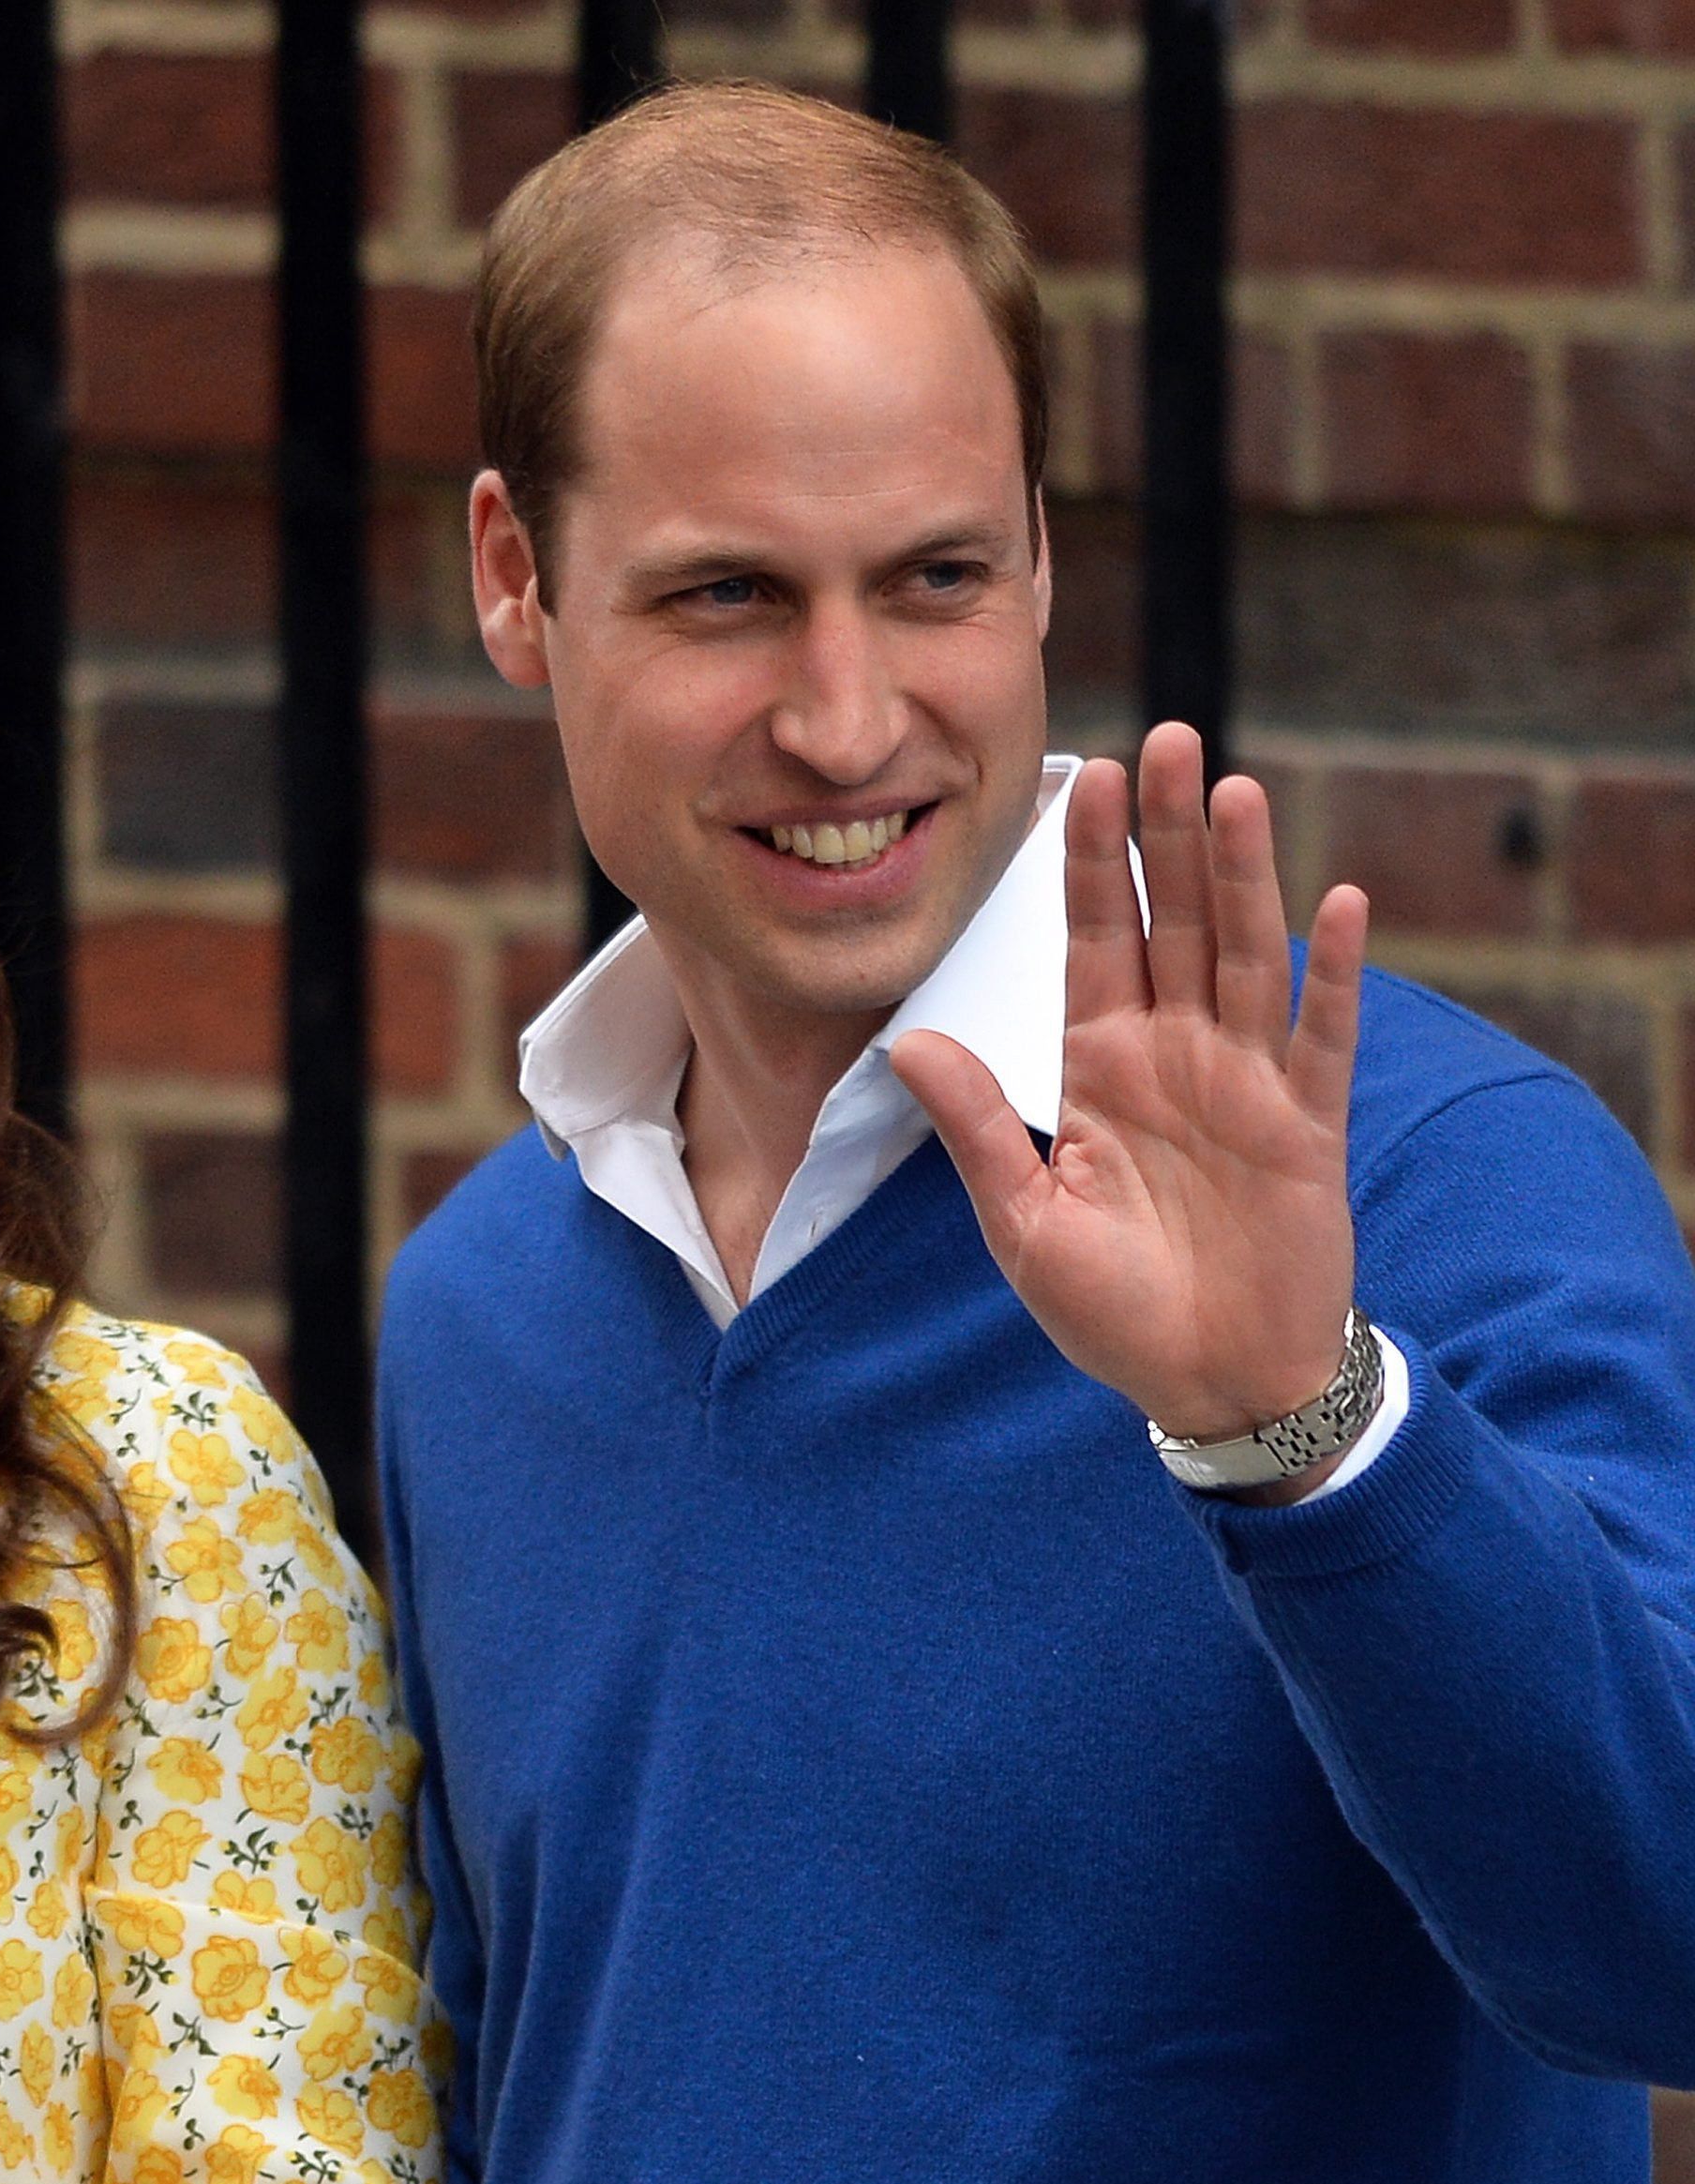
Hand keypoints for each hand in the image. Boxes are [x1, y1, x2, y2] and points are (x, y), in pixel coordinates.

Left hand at [889, 723, 1369, 1477]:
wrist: (1207, 1381)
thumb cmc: (1111, 1310)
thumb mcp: (1024, 1221)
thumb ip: (977, 1126)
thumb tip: (906, 1041)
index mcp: (1100, 1070)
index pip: (1095, 941)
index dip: (1093, 863)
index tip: (1085, 778)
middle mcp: (1175, 1057)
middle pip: (1174, 921)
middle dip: (1168, 833)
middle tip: (1167, 738)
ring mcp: (1247, 1084)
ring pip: (1246, 954)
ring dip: (1244, 873)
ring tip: (1234, 788)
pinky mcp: (1308, 1127)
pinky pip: (1324, 1037)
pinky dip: (1334, 974)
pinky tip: (1339, 903)